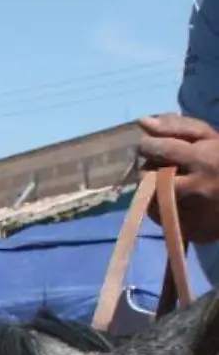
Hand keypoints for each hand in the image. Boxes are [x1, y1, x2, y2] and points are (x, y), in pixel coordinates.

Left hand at [137, 114, 218, 243]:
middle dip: (150, 169)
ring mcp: (194, 214)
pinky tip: (178, 200)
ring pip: (151, 200)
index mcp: (205, 160)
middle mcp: (197, 188)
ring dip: (155, 190)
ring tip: (173, 183)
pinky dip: (164, 208)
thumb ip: (178, 127)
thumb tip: (143, 122)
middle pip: (148, 177)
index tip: (151, 145)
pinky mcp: (193, 232)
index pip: (159, 149)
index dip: (149, 145)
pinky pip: (162, 219)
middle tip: (163, 167)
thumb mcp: (211, 138)